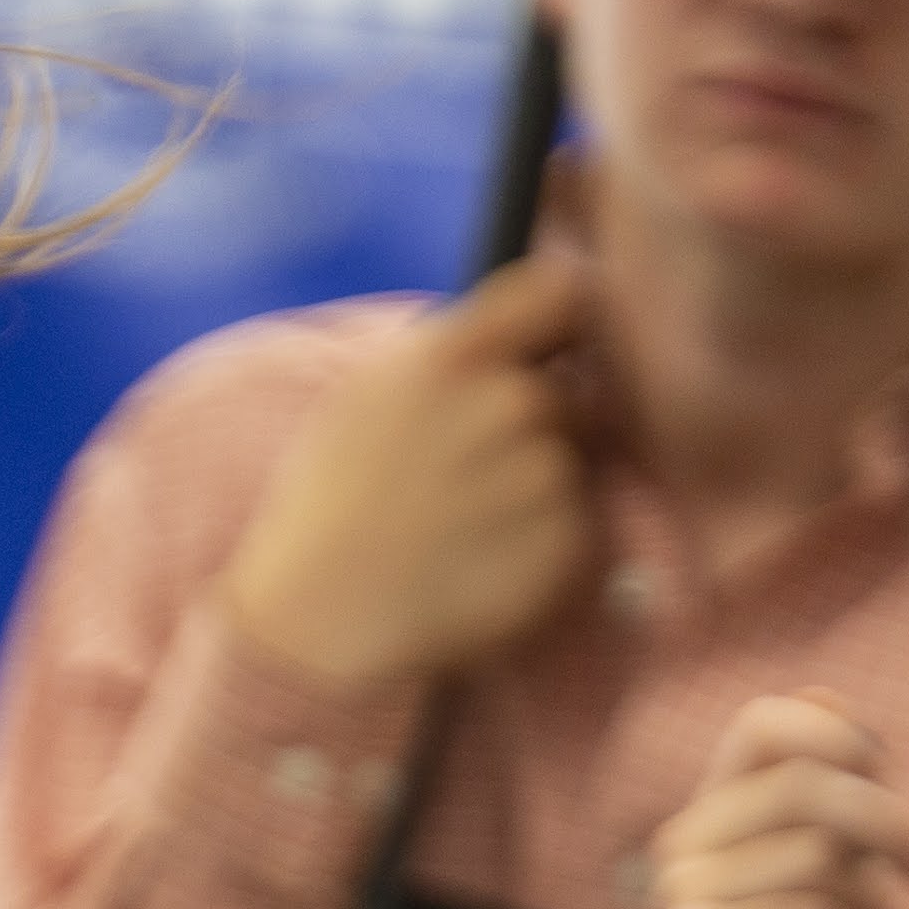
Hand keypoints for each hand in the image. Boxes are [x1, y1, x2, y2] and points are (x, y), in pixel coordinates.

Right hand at [219, 253, 599, 691]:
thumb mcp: (369, 396)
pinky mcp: (570, 541)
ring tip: (471, 522)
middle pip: (573, 389)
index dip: (563, 316)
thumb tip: (522, 327)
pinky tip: (485, 559)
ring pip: (577, 459)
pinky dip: (546, 539)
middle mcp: (512, 404)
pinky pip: (580, 522)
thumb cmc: (335, 504)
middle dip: (544, 420)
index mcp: (456, 356)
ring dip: (543, 483)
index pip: (562, 290)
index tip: (552, 343)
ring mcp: (547, 474)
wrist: (327, 617)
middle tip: (479, 470)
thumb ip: (452, 352)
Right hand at [650, 692, 908, 908]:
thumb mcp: (845, 873)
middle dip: (891, 823)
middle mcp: (682, 847)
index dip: (834, 733)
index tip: (890, 773)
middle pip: (805, 787)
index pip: (762, 726)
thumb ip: (834, 792)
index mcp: (714, 815)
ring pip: (819, 858)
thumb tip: (825, 693)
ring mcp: (682, 896)